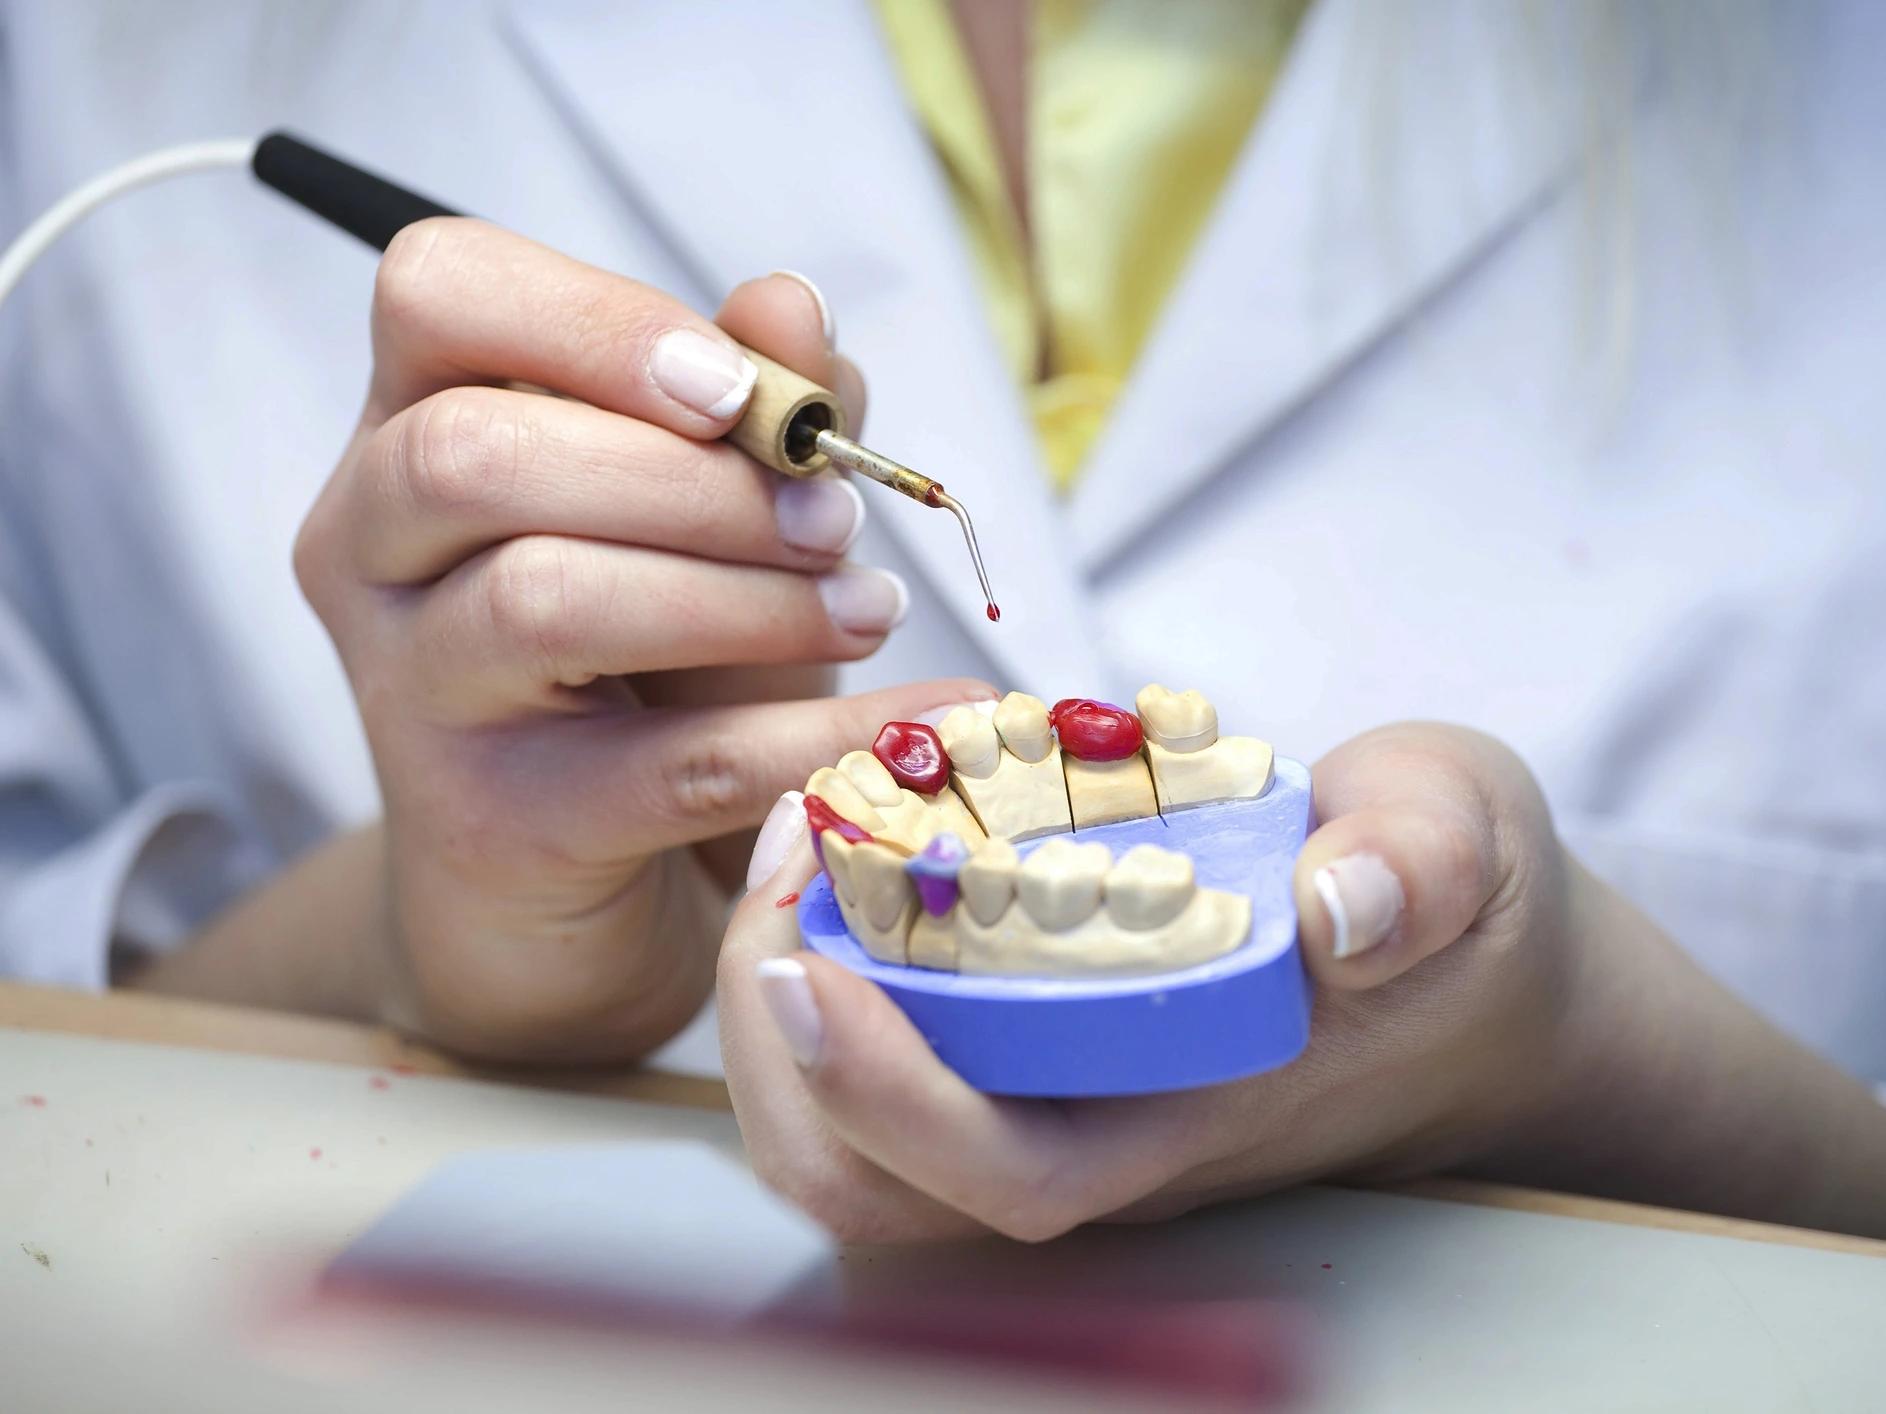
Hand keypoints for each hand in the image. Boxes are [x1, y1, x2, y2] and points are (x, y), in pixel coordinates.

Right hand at [290, 218, 989, 1060]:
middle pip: (477, 454)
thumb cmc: (643, 662)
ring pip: (546, 601)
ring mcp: (410, 693)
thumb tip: (791, 304)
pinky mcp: (491, 823)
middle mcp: (369, 547)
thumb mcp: (706, 515)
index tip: (742, 390)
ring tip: (865, 608)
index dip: (596, 320)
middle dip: (694, 481)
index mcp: (410, 422)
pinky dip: (815, 734)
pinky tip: (916, 717)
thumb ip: (752, 405)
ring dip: (747, 598)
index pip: (438, 291)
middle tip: (836, 519)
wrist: (582, 878)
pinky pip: (667, 763)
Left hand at [723, 721, 1885, 1242]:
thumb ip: (1425, 863)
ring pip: (850, 1146)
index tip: (812, 958)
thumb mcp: (1466, 842)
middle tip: (785, 851)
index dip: (886, 1095)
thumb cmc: (1450, 911)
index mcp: (1196, 1108)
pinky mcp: (1025, 1055)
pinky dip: (816, 972)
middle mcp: (1102, 1134)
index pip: (1009, 1174)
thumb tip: (1345, 905)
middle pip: (878, 1190)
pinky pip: (870, 1063)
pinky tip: (832, 855)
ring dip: (775, 1010)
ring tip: (791, 845)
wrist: (1462, 967)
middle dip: (777, 1044)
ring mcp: (1053, 1101)